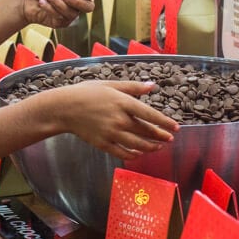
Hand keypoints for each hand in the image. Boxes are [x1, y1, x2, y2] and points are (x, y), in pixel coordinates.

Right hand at [54, 80, 178, 159]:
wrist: (64, 108)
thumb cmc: (85, 93)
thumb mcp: (110, 84)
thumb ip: (132, 87)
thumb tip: (152, 86)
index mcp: (122, 102)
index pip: (150, 115)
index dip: (165, 122)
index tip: (175, 127)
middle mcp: (119, 119)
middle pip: (146, 131)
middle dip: (161, 136)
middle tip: (169, 138)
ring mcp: (111, 133)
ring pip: (138, 144)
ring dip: (151, 147)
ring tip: (158, 147)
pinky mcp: (103, 144)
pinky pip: (123, 153)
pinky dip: (134, 154)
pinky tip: (139, 153)